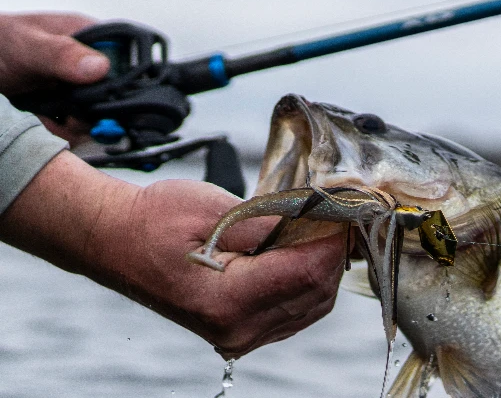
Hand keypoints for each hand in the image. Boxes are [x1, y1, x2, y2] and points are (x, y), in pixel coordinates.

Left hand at [0, 12, 110, 145]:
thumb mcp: (27, 47)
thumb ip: (61, 55)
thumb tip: (100, 67)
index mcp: (93, 39)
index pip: (129, 65)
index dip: (122, 87)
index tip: (102, 102)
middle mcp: (92, 63)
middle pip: (117, 96)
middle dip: (94, 113)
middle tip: (70, 117)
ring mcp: (81, 85)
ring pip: (99, 115)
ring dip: (76, 125)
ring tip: (53, 120)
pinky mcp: (68, 104)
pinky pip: (80, 124)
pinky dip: (65, 130)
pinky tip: (48, 122)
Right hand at [102, 179, 348, 358]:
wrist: (114, 240)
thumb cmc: (153, 220)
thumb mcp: (214, 209)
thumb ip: (270, 221)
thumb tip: (318, 219)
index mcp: (227, 301)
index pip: (307, 273)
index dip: (333, 240)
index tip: (344, 210)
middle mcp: (237, 328)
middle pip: (316, 292)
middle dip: (333, 251)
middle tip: (336, 215)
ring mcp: (238, 334)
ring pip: (311, 305)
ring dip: (323, 267)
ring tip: (320, 230)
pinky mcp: (240, 330)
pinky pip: (294, 312)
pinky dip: (307, 282)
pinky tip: (302, 252)